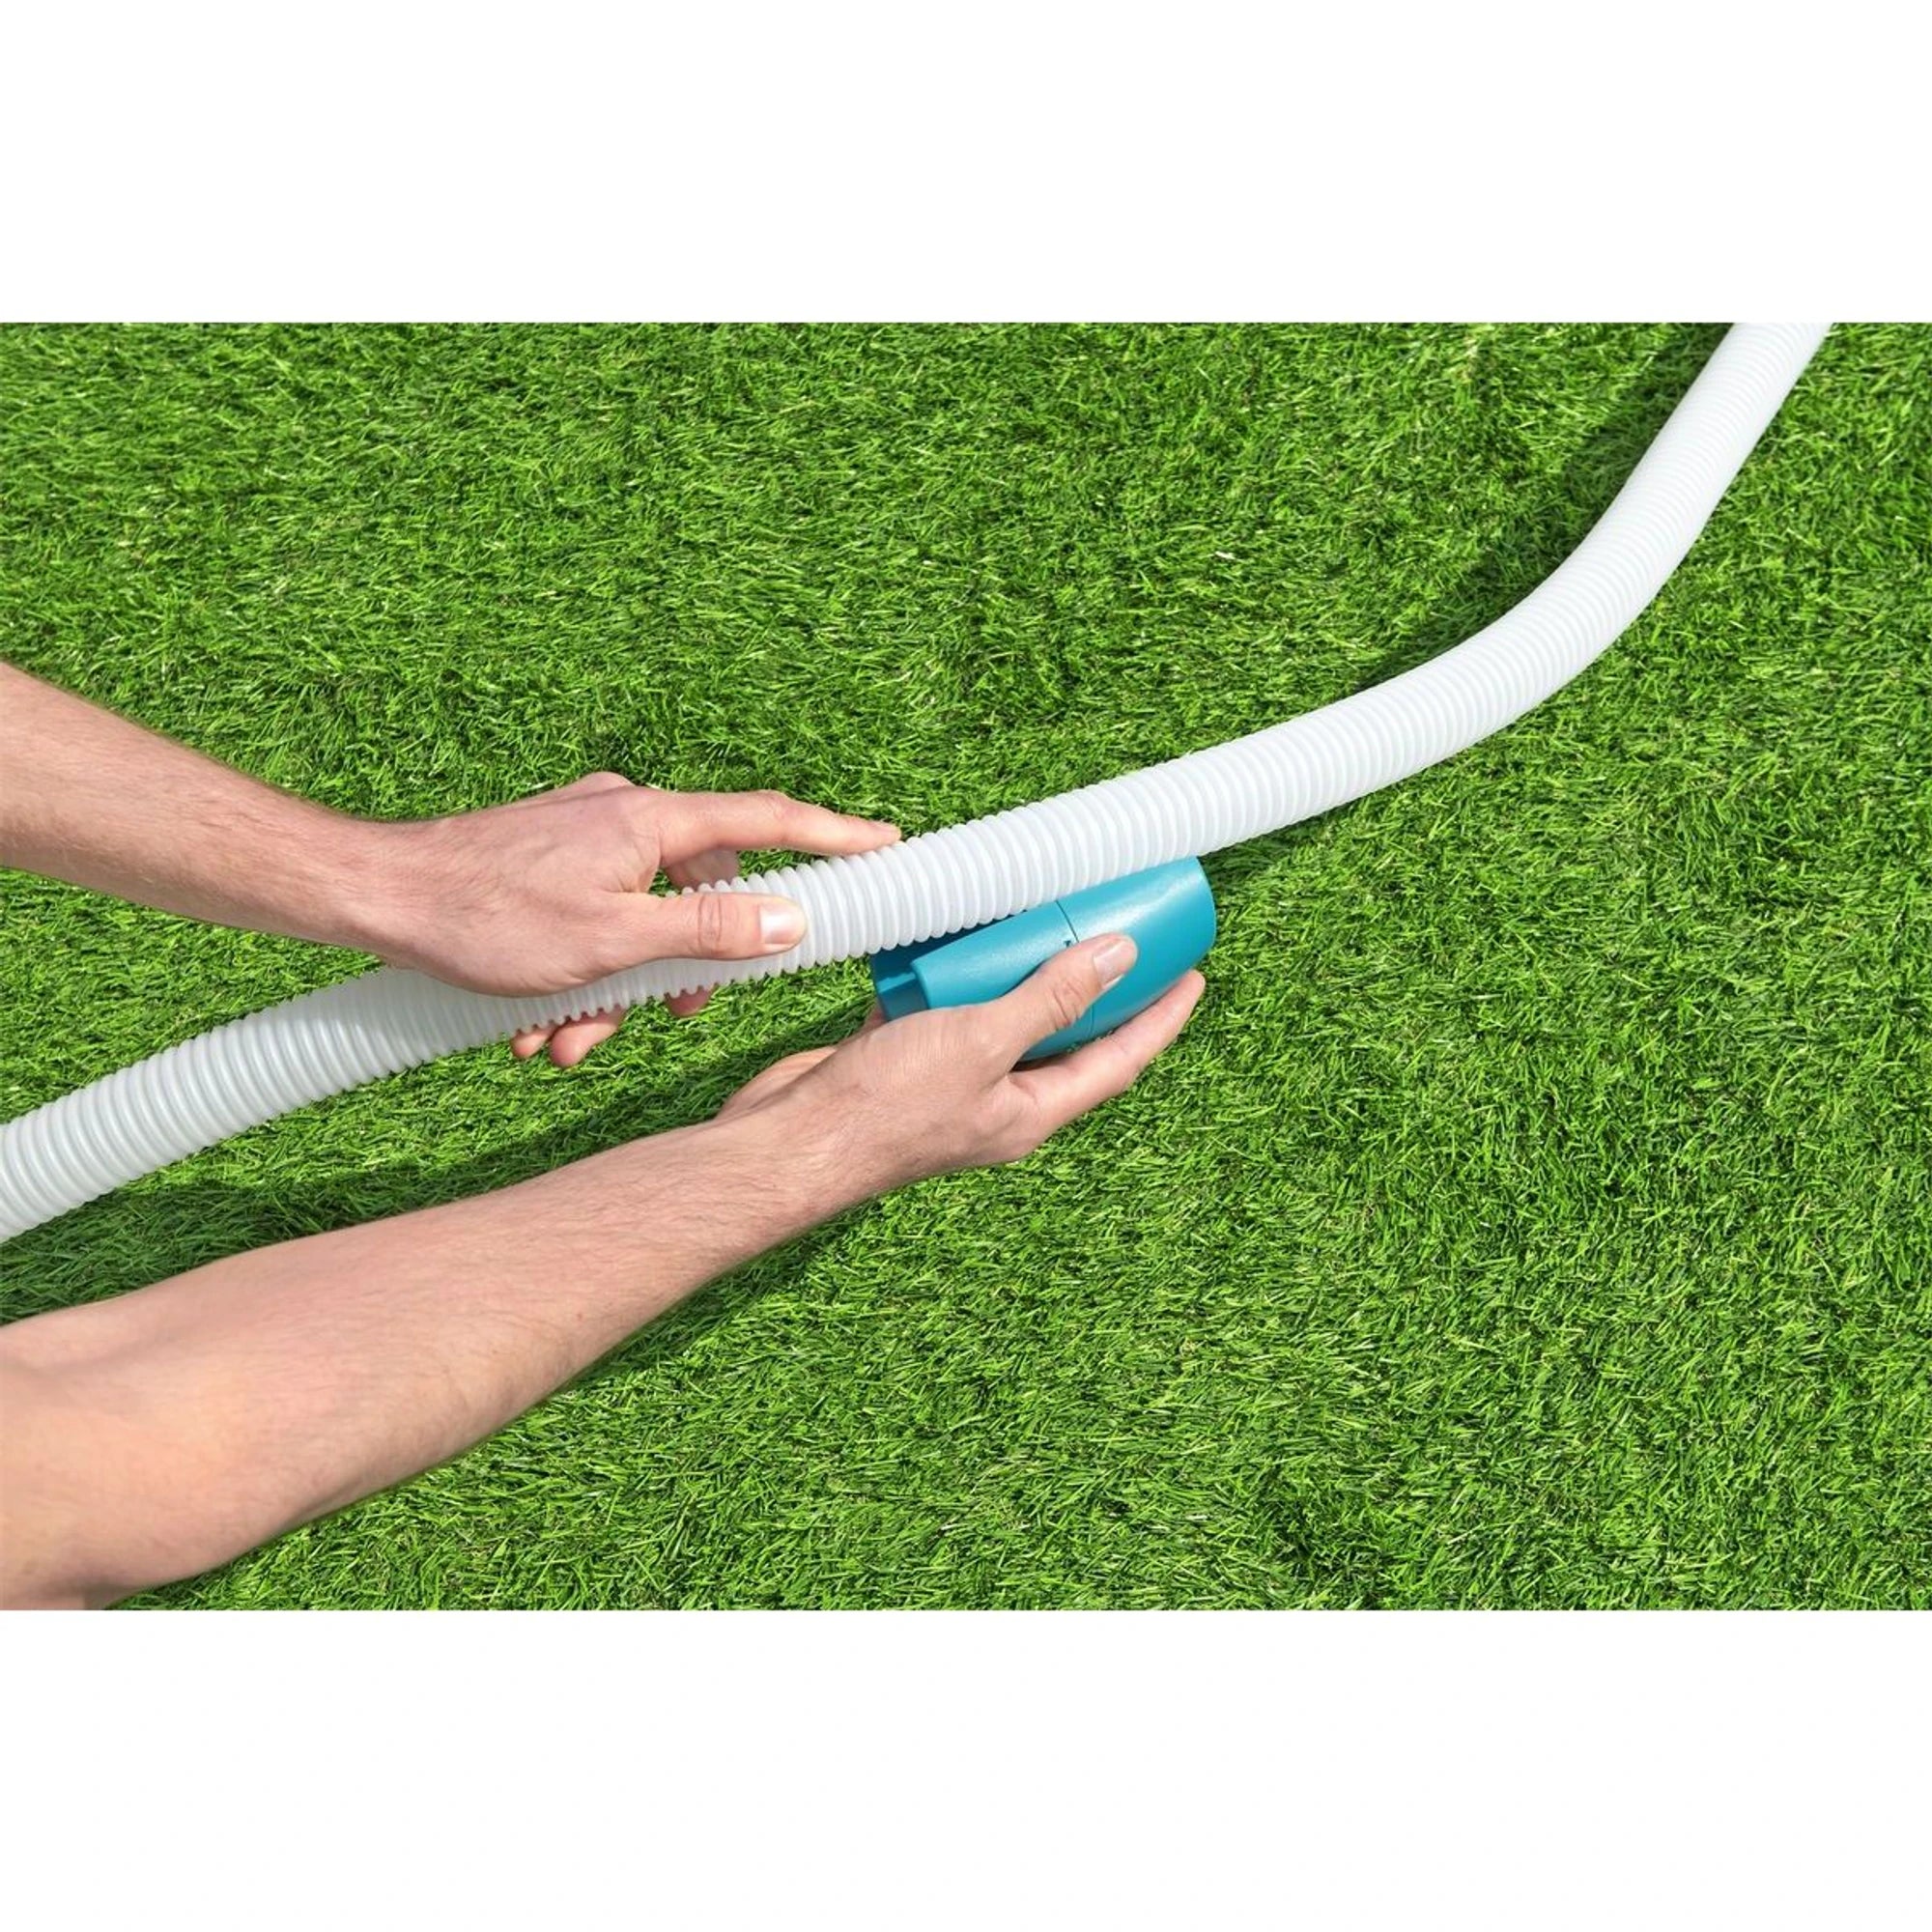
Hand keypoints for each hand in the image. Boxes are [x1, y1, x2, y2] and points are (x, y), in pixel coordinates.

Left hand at [367, 773, 899, 1065]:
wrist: (377, 897)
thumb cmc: (485, 917)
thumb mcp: (611, 942)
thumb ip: (708, 932)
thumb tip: (789, 920)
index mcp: (651, 821)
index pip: (768, 822)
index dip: (834, 836)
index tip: (887, 845)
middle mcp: (625, 816)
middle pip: (699, 894)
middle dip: (677, 973)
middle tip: (660, 1019)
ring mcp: (584, 837)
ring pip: (640, 922)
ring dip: (613, 993)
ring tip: (563, 1042)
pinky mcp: (551, 862)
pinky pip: (595, 922)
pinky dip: (579, 978)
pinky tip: (534, 1025)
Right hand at [718, 934, 1205, 1195]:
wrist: (788, 1143)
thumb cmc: (884, 1109)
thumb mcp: (980, 1043)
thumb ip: (1049, 999)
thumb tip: (1119, 955)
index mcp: (1030, 1112)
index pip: (1119, 1060)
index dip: (1159, 1017)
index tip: (1193, 974)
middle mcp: (997, 1101)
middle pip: (1064, 1036)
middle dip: (1095, 986)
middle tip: (1123, 930)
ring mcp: (949, 1082)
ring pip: (1001, 1017)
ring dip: (1020, 970)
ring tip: (1043, 916)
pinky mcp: (901, 1060)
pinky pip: (943, 1007)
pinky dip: (951, 971)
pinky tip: (953, 932)